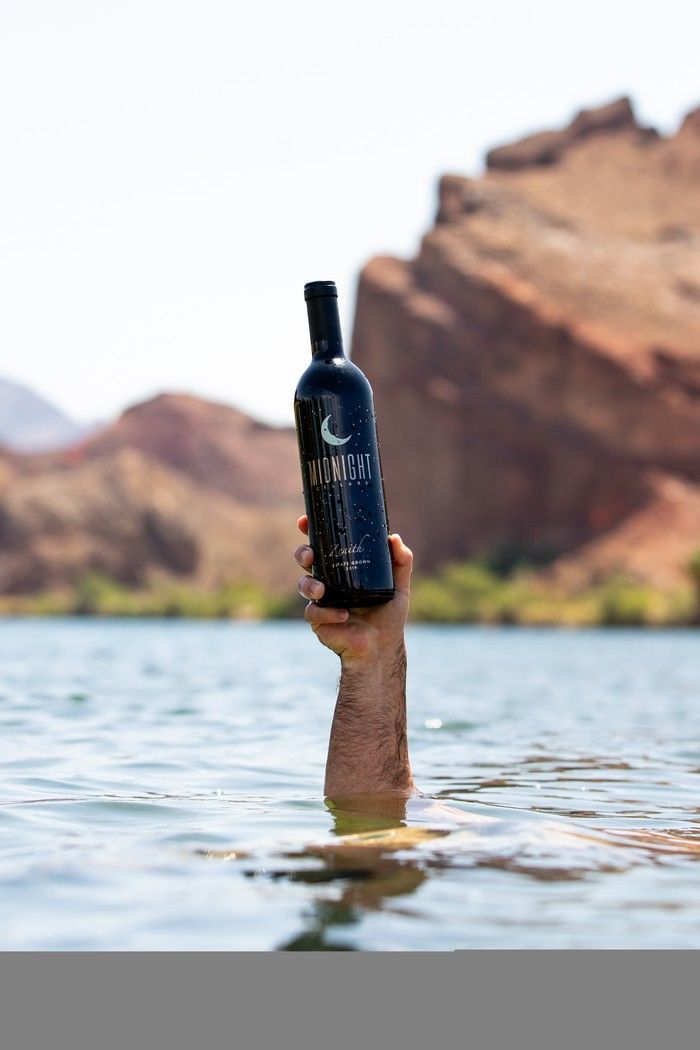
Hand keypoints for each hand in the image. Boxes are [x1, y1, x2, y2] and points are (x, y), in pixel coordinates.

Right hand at [293, 515, 411, 666]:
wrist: (382, 647)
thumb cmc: (388, 615)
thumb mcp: (399, 586)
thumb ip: (401, 562)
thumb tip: (394, 538)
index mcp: (343, 567)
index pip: (324, 544)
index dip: (310, 530)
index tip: (304, 520)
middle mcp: (328, 580)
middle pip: (306, 560)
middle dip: (303, 553)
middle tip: (310, 555)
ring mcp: (321, 600)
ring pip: (303, 585)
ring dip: (308, 584)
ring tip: (321, 591)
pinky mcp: (318, 620)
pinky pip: (314, 612)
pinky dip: (328, 612)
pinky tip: (343, 615)